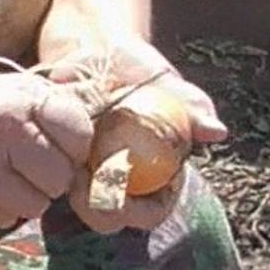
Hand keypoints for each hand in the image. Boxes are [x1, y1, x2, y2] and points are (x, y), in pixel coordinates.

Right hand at [0, 72, 94, 229]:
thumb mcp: (19, 90)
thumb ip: (61, 110)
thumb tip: (108, 135)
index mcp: (25, 100)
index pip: (81, 134)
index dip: (75, 144)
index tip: (59, 142)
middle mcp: (6, 133)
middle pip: (62, 178)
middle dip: (51, 176)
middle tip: (27, 161)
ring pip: (38, 205)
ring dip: (27, 195)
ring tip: (4, 171)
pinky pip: (10, 219)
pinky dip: (3, 207)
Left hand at [39, 37, 225, 234]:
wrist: (90, 51)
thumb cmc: (136, 68)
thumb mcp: (164, 82)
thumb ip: (191, 107)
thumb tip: (217, 132)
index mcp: (156, 172)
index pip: (154, 210)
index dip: (142, 211)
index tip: (127, 197)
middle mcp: (123, 181)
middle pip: (115, 218)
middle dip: (104, 211)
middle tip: (90, 186)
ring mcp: (89, 175)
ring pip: (83, 206)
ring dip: (78, 196)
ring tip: (73, 172)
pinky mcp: (59, 162)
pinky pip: (54, 180)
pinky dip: (53, 172)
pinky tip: (52, 154)